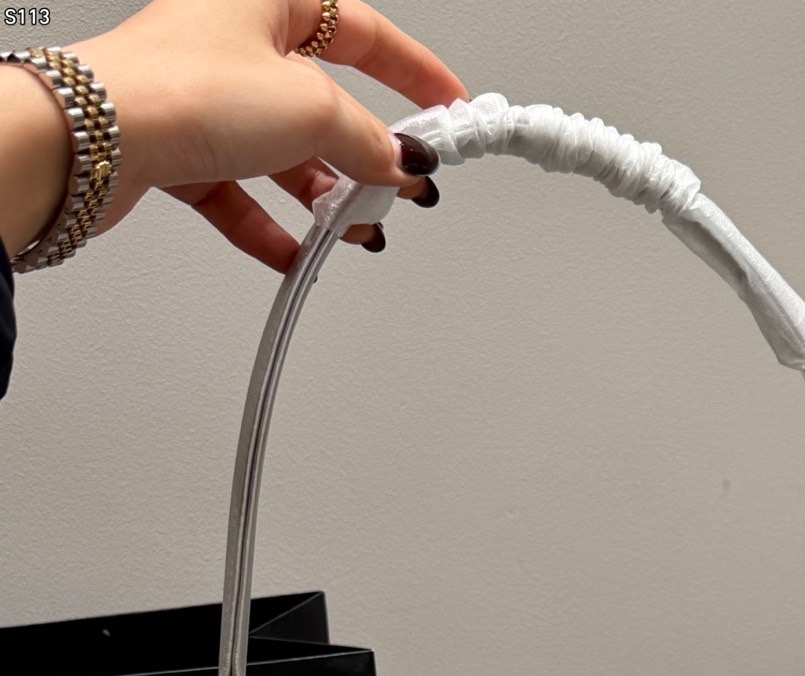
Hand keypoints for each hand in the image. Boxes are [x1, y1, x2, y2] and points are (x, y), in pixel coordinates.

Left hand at [66, 0, 466, 269]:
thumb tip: (398, 161)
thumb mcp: (311, 108)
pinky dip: (272, 225)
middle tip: (400, 187)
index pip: (361, 29)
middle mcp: (232, 41)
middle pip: (324, 103)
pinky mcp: (177, 149)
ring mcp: (204, 98)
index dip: (413, 71)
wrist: (94, 141)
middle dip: (365, 154)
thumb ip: (367, 140)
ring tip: (352, 228)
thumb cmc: (179, 88)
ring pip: (283, 154)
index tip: (447, 105)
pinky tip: (296, 252)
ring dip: (322, 198)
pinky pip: (240, 192)